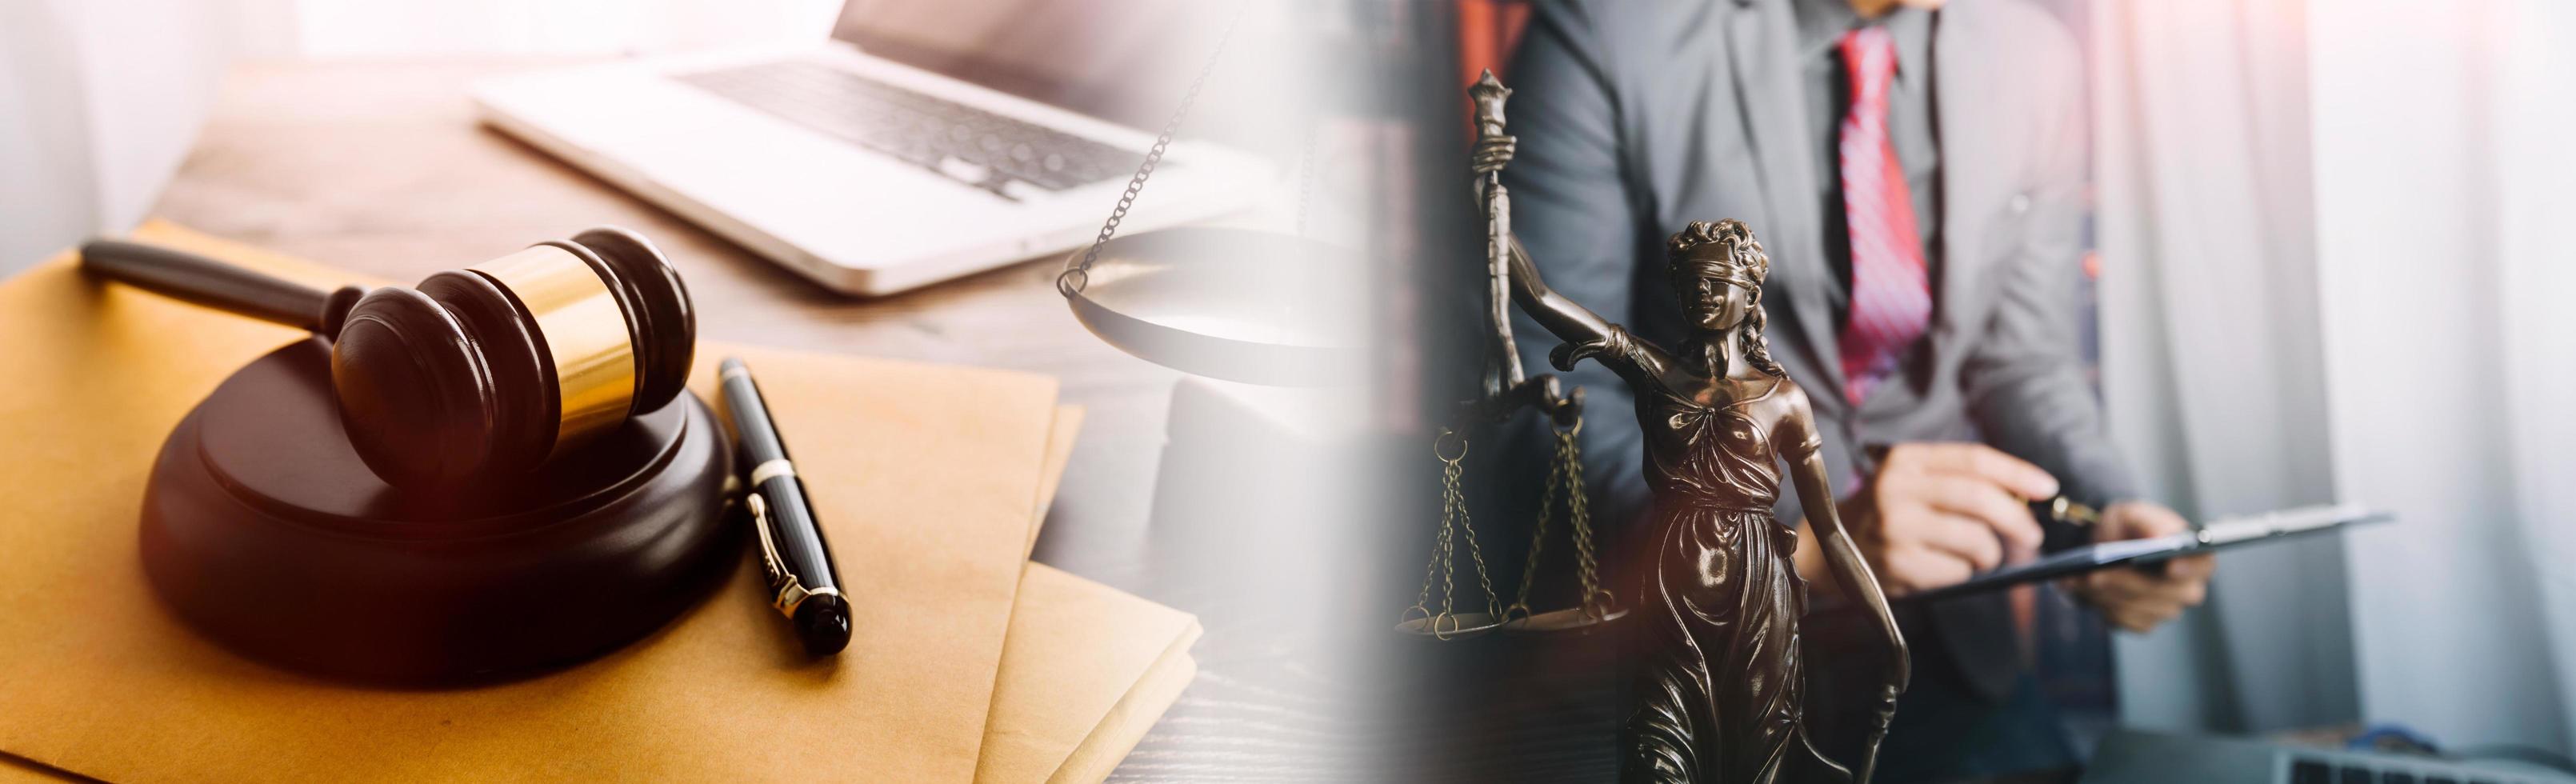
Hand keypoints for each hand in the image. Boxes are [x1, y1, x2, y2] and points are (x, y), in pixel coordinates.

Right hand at [1835, 443, 2056, 596]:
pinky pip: (1956, 570)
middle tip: (2031, 536)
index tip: (2048, 489)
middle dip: (2015, 518)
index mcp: (1907, 459)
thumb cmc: (1893, 512)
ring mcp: (1895, 526)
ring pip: (1973, 538)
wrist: (1832, 549)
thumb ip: (1963, 481)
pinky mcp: (1896, 562)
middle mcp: (1896, 487)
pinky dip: (1964, 572)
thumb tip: (2027, 496)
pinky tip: (1946, 568)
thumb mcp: (1916, 482)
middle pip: (1977, 497)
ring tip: (1980, 555)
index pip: (1973, 459)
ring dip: (1989, 552)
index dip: (2017, 473)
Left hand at [2065, 502, 2213, 632]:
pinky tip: (2079, 588)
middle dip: (2128, 582)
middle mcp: (2187, 589)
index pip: (2202, 565)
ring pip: (2138, 608)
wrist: (2105, 545)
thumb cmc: (2128, 527)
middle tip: (2096, 573)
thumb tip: (2163, 540)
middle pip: (2166, 593)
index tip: (2170, 565)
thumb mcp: (2135, 514)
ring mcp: (2165, 609)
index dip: (2189, 568)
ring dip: (2105, 593)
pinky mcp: (2141, 623)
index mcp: (2196, 558)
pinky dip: (2098, 603)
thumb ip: (2151, 523)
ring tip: (2079, 578)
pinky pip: (2121, 619)